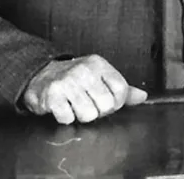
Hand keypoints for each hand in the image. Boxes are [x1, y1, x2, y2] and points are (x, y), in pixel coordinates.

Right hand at [21, 54, 147, 124]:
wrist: (41, 75)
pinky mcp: (52, 95)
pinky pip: (68, 119)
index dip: (117, 103)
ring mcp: (67, 82)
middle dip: (99, 111)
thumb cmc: (76, 79)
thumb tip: (143, 97)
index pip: (121, 90)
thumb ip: (122, 89)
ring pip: (88, 115)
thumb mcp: (100, 77)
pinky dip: (66, 118)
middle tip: (89, 104)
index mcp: (99, 64)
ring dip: (82, 116)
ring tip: (75, 105)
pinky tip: (63, 107)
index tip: (108, 102)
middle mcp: (84, 70)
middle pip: (106, 105)